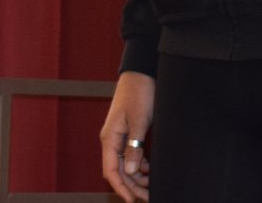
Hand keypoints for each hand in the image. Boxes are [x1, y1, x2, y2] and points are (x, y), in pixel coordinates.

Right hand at [98, 72, 153, 201]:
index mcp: (109, 138)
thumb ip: (135, 146)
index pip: (111, 171)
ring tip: (152, 187)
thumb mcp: (139, 120)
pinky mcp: (129, 132)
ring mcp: (120, 136)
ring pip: (126, 164)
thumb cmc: (139, 92)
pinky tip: (151, 171)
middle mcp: (112, 140)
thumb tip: (130, 171)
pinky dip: (140, 165)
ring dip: (137, 177)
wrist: (142, 71)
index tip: (132, 200)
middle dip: (132, 186)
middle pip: (119, 171)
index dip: (121, 188)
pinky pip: (132, 155)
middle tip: (148, 197)